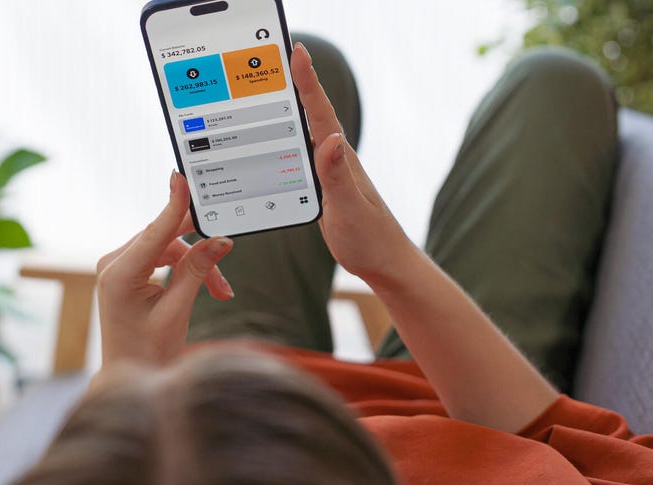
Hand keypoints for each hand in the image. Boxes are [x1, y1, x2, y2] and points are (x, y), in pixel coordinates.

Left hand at [95, 171, 233, 366]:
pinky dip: (184, 269)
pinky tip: (207, 287)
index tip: (181, 179)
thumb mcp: (178, 311)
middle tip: (226, 258)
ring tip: (221, 291)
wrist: (131, 374)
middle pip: (165, 239)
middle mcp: (113, 265)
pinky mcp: (126, 272)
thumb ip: (197, 271)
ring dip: (196, 265)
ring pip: (168, 248)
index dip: (173, 205)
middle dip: (199, 252)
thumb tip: (219, 240)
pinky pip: (161, 257)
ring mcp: (118, 267)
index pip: (154, 232)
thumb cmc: (149, 351)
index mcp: (119, 275)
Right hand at [291, 42, 416, 288]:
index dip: (308, 82)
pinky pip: (300, 157)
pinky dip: (286, 142)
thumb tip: (331, 140)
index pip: (321, 113)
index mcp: (341, 159)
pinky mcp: (322, 188)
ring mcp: (329, 173)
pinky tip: (272, 142)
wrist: (384, 263)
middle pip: (310, 115)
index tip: (297, 52)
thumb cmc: (370, 239)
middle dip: (294, 84)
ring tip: (268, 88)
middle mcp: (335, 160)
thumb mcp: (349, 209)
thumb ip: (338, 176)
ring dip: (289, 110)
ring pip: (304, 135)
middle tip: (273, 58)